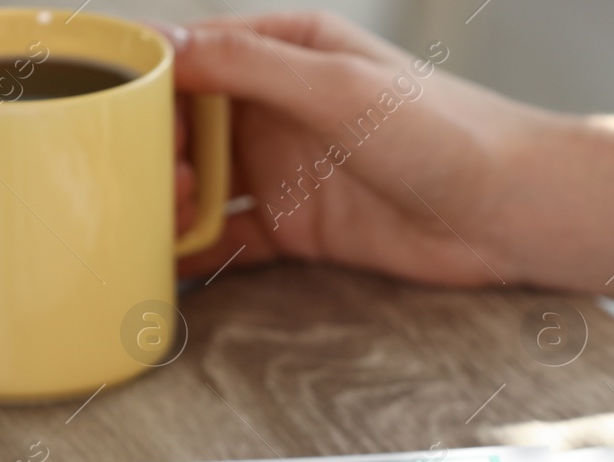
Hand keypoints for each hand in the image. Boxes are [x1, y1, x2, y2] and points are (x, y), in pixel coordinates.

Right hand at [165, 12, 552, 284]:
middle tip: (131, 181)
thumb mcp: (338, 86)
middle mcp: (278, 108)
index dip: (145, 82)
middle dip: (150, 151)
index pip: (194, 57)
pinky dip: (195, 253)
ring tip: (147, 220)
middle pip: (186, 125)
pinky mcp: (297, 230)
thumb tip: (167, 45)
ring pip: (199, 184)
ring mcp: (284, 171)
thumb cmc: (443, 131)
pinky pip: (228, 241)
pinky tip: (164, 264)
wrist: (509, 210)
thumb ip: (251, 65)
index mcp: (288, 51)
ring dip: (167, 202)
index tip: (103, 110)